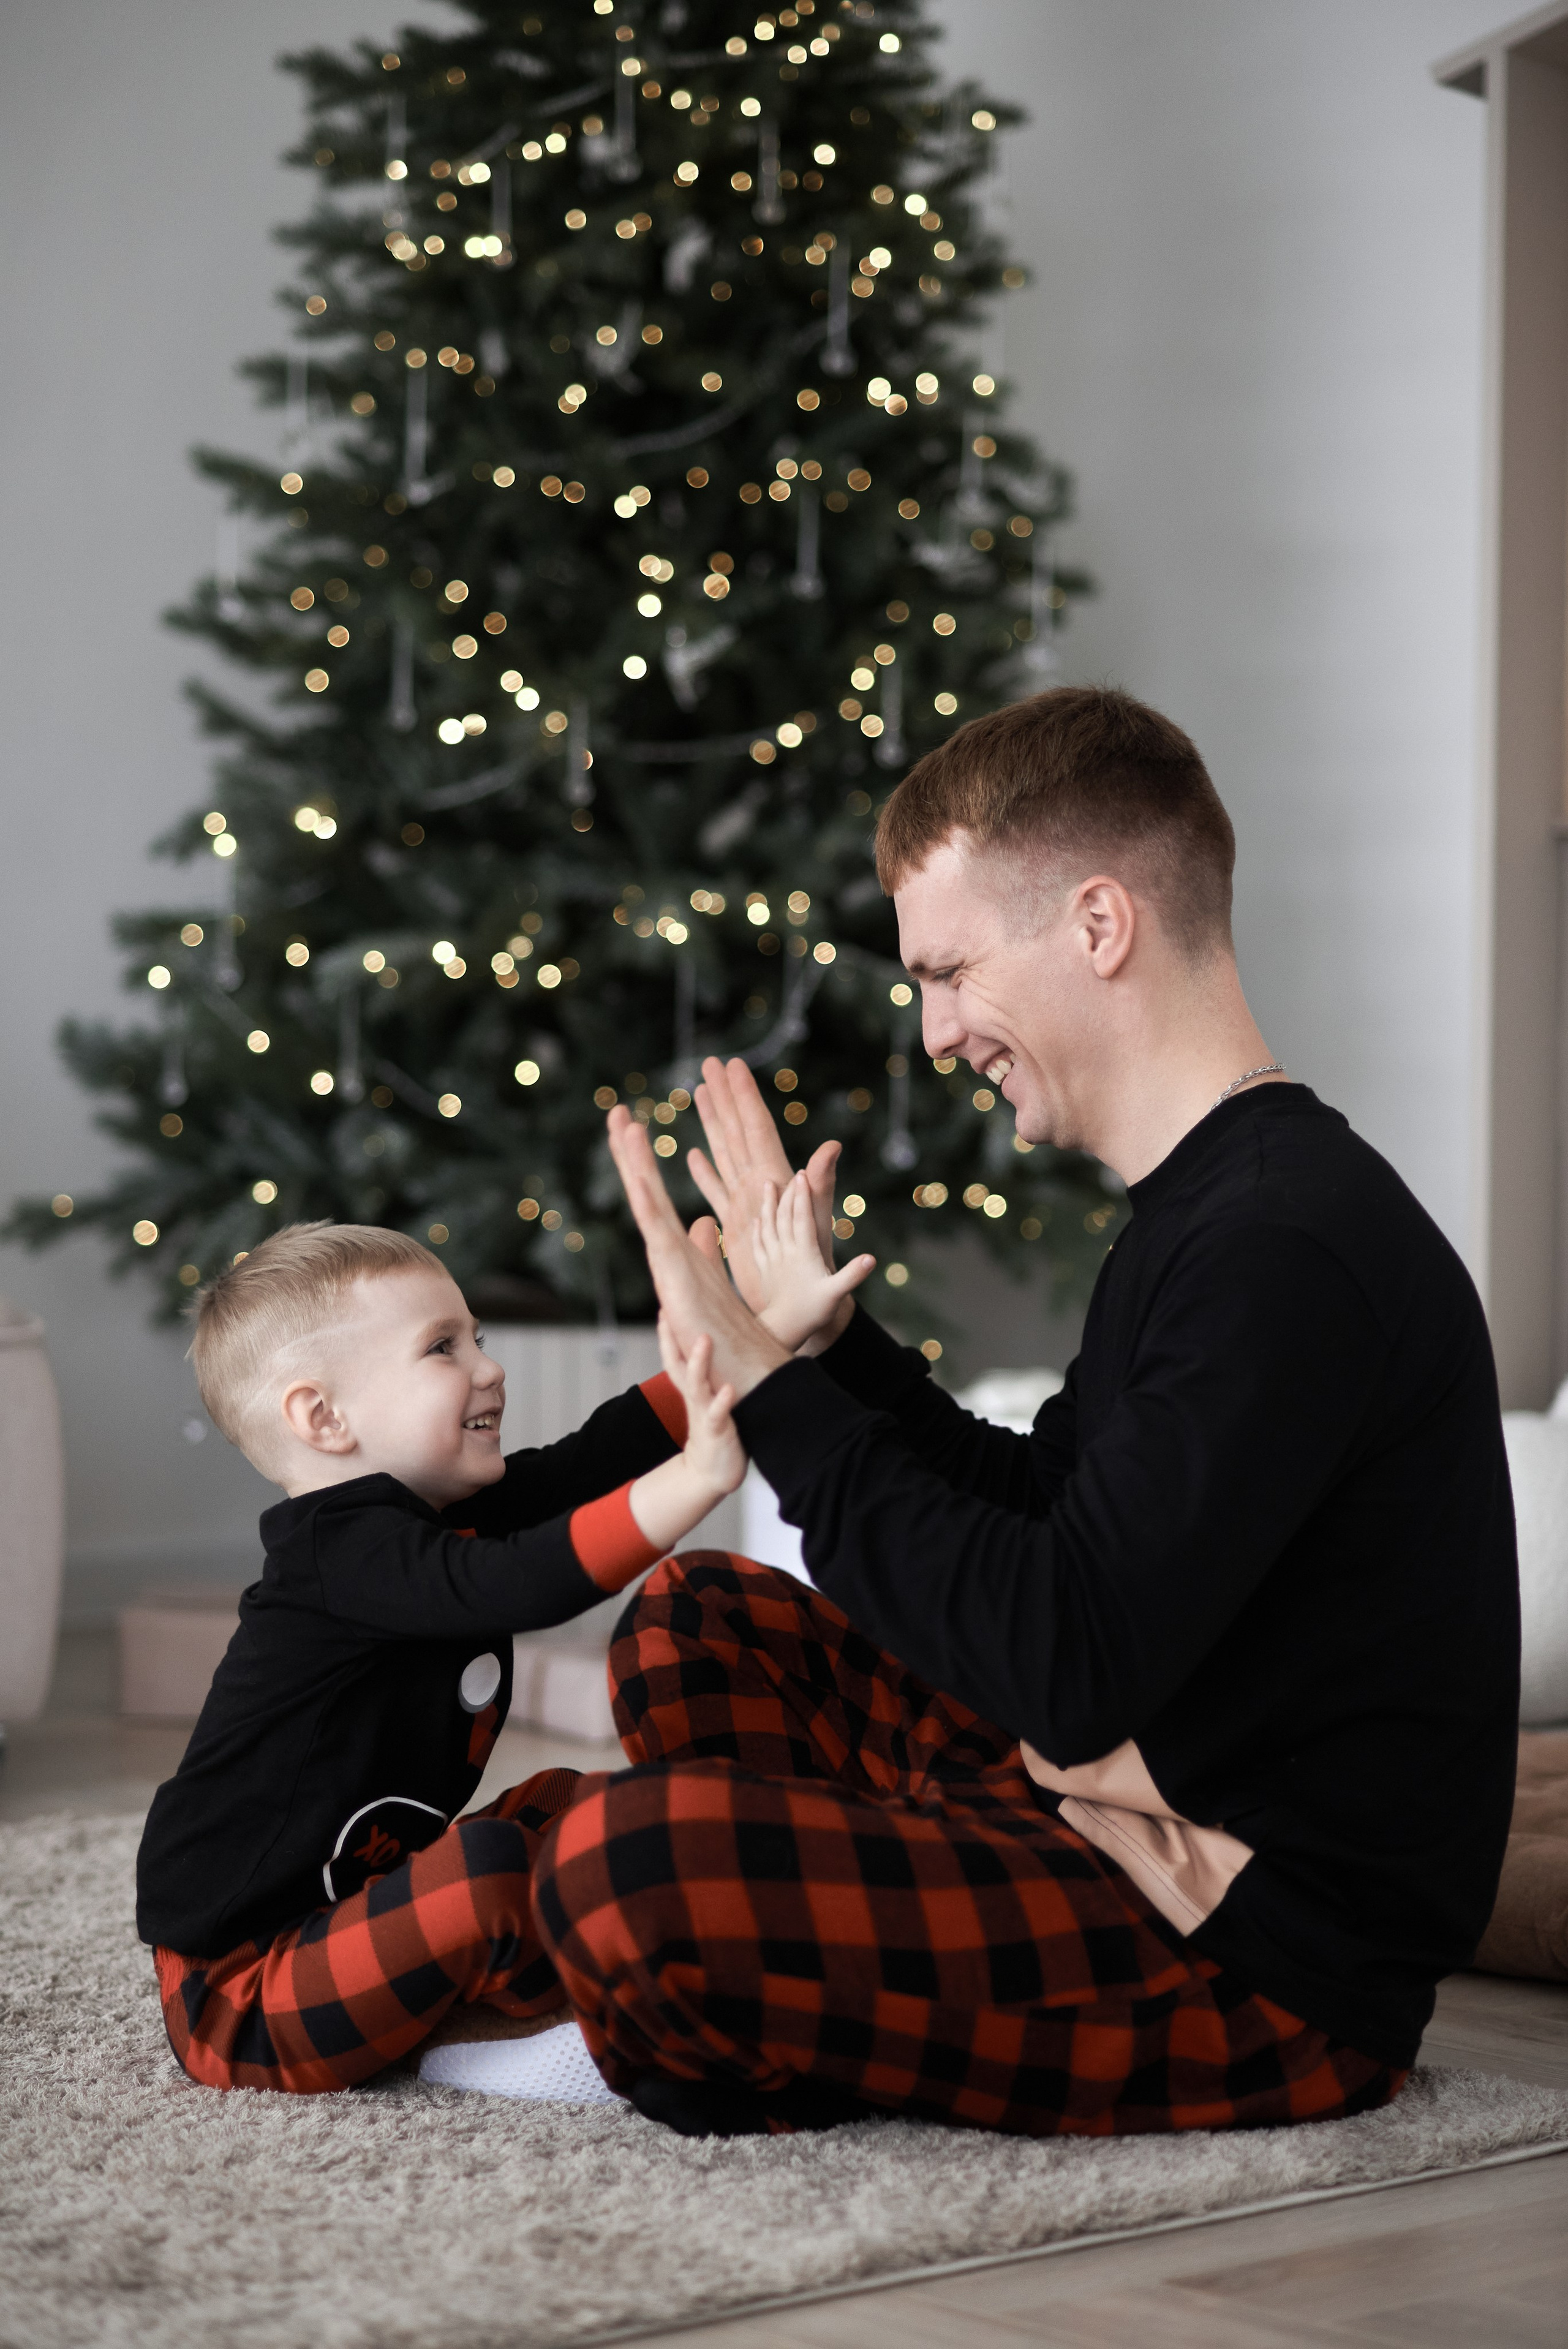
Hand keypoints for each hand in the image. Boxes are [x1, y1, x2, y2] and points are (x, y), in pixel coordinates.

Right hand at [606, 1105, 789, 1397]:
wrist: (737, 1369)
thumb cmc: (724, 1333)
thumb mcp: (714, 1276)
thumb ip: (704, 1248)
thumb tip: (702, 1221)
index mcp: (680, 1247)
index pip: (657, 1195)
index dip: (643, 1161)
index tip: (630, 1126)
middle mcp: (670, 1250)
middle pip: (645, 1190)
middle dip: (629, 1151)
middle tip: (615, 1112)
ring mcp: (670, 1261)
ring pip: (648, 1202)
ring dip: (635, 1163)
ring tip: (624, 1125)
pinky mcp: (676, 1275)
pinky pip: (659, 1232)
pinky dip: (648, 1203)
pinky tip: (638, 1176)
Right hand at [627, 1321, 746, 1554]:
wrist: (711, 1474)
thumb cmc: (715, 1433)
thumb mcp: (707, 1401)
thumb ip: (706, 1379)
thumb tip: (710, 1352)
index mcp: (693, 1390)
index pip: (676, 1359)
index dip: (668, 1336)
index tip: (664, 1309)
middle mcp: (695, 1399)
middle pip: (679, 1366)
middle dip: (673, 1340)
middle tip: (669, 1313)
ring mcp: (704, 1414)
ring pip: (697, 1385)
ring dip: (699, 1362)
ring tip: (704, 1339)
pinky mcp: (718, 1431)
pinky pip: (718, 1415)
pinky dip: (722, 1402)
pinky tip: (729, 1389)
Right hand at [687, 1057, 839, 1312]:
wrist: (810, 1305)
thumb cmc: (819, 1269)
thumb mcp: (816, 1224)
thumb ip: (821, 1186)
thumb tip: (831, 1147)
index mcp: (776, 1180)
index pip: (756, 1129)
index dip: (744, 1097)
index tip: (732, 1064)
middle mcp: (761, 1185)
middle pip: (737, 1131)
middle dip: (725, 1096)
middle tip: (710, 1062)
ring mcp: (747, 1204)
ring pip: (724, 1152)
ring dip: (713, 1122)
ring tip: (699, 1091)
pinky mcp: (737, 1226)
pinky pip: (716, 1190)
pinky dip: (705, 1171)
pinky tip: (693, 1155)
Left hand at [754, 1172, 875, 1352]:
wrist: (784, 1329)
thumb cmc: (813, 1312)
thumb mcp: (837, 1294)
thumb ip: (853, 1275)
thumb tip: (871, 1258)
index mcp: (803, 1253)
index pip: (801, 1217)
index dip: (802, 1196)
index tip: (802, 1175)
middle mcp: (785, 1252)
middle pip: (784, 1216)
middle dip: (788, 1193)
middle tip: (792, 1175)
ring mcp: (772, 1260)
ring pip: (767, 1225)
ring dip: (768, 1204)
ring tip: (767, 1185)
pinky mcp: (764, 1270)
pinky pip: (758, 1243)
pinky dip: (758, 1227)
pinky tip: (757, 1219)